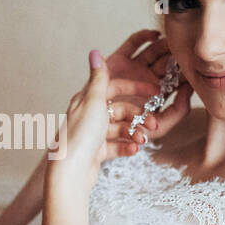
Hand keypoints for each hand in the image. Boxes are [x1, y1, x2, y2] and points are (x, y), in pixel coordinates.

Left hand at [46, 31, 193, 192]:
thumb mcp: (93, 102)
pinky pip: (116, 146)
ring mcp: (92, 135)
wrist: (70, 173)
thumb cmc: (80, 135)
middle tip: (154, 123)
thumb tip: (95, 52)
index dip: (134, 87)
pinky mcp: (96, 153)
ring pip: (120, 129)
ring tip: (142, 140)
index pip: (114, 87)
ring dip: (134, 133)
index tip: (154, 91)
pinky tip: (135, 150)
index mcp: (86, 100)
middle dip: (138, 116)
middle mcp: (88, 115)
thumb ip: (98, 78)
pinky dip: (126, 147)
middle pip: (120, 110)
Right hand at [105, 29, 193, 143]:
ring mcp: (132, 68)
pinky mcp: (118, 59)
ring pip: (152, 51)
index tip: (197, 64)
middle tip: (188, 47)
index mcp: (156, 93)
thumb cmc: (126, 132)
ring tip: (174, 41)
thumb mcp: (160, 127)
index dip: (186, 69)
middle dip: (176, 54)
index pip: (175, 77)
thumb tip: (189, 88)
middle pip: (165, 61)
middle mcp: (145, 78)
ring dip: (164, 44)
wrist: (97, 131)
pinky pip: (132, 43)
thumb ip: (178, 112)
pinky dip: (143, 36)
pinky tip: (156, 35)